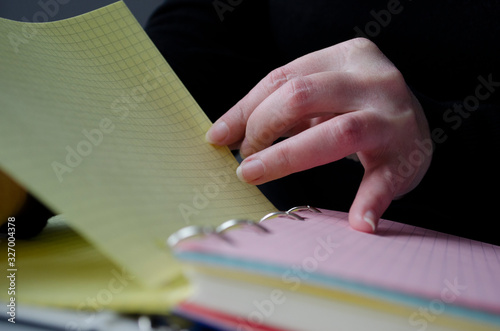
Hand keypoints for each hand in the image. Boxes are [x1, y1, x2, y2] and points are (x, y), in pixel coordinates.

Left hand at [206, 38, 431, 232]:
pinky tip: (357, 222)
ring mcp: (393, 117)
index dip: (245, 109)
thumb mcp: (320, 96)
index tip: (218, 137)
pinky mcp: (409, 155)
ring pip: (336, 132)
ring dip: (286, 157)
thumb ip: (278, 108)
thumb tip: (222, 133)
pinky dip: (369, 202)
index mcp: (347, 56)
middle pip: (302, 96)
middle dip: (261, 129)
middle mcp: (373, 79)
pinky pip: (385, 179)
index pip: (283, 77)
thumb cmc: (355, 108)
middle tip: (244, 162)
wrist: (416, 124)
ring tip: (253, 175)